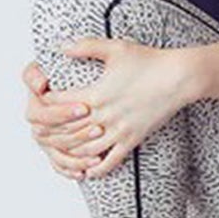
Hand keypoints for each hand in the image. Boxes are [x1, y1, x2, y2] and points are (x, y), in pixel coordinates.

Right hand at [22, 58, 96, 180]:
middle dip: (77, 134)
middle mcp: (38, 124)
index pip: (43, 113)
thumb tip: (40, 83)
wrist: (73, 82)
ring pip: (57, 153)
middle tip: (98, 129)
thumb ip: (40, 72)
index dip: (63, 113)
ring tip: (97, 156)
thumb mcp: (51, 65)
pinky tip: (84, 173)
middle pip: (52, 136)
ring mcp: (46, 139)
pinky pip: (59, 165)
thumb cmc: (63, 72)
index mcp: (35, 103)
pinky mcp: (55, 151)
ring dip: (77, 156)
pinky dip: (71, 170)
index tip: (84, 108)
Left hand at [43, 36, 198, 178]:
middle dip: (51, 133)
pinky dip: (97, 168)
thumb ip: (85, 47)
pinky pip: (111, 160)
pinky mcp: (132, 139)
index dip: (45, 103)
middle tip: (41, 134)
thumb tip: (61, 46)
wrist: (179, 77)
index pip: (59, 103)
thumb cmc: (149, 60)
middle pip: (67, 131)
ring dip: (70, 153)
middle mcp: (104, 115)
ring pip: (85, 150)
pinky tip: (88, 171)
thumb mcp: (114, 48)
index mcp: (96, 93)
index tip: (39, 102)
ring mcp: (119, 130)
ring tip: (59, 152)